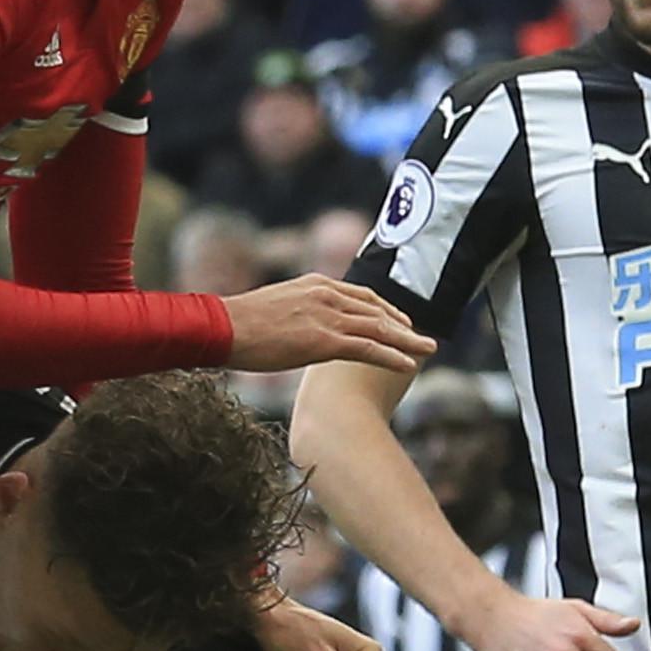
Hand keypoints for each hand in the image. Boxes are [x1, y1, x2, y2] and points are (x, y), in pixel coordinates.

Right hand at [221, 275, 430, 373]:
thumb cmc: (240, 324)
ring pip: (378, 328)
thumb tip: (304, 325)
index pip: (362, 295)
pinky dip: (391, 356)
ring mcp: (326, 317)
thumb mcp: (276, 307)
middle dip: (403, 325)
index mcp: (316, 285)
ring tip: (428, 350)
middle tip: (424, 338)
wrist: (223, 327)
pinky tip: (408, 365)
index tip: (401, 321)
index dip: (386, 310)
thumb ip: (299, 311)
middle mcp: (327, 295)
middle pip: (376, 310)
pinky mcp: (323, 340)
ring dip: (407, 341)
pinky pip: (367, 348)